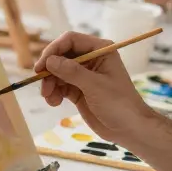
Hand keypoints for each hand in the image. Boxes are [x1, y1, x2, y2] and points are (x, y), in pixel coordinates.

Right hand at [35, 30, 154, 145]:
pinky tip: (54, 102)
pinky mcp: (78, 89)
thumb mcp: (95, 86)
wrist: (130, 130)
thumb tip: (49, 61)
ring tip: (49, 98)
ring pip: (57, 71)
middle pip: (61, 55)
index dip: (54, 49)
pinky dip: (54, 92)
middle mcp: (90, 59)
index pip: (71, 40)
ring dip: (50, 83)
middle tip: (42, 83)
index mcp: (100, 50)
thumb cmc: (119, 104)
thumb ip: (72, 72)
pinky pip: (60, 85)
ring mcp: (84, 75)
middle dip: (50, 69)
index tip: (42, 65)